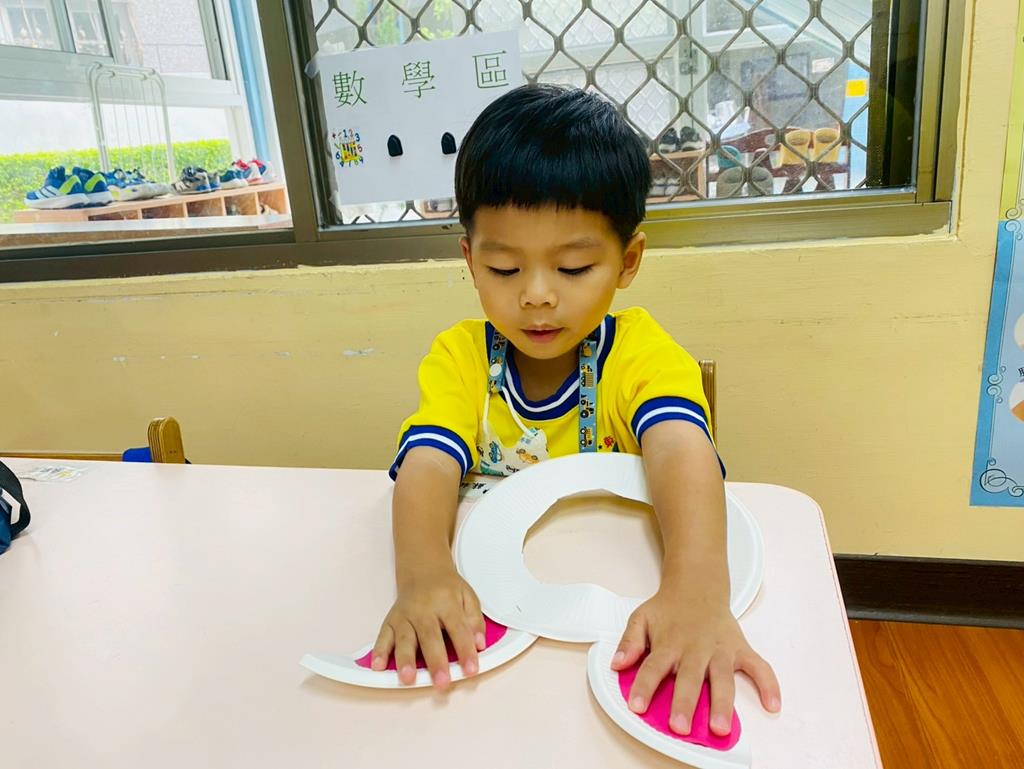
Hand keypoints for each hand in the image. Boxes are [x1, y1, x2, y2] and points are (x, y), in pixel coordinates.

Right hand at [371, 568, 485, 689]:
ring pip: (405, 638)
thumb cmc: (446, 589)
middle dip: (435, 661)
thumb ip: (475, 621)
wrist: (423, 569)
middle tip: (441, 682)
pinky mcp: (391, 620)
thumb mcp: (468, 597)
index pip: (458, 629)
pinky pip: (384, 636)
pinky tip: (378, 666)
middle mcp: (424, 609)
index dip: (466, 651)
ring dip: (405, 660)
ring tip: (407, 678)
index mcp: (446, 603)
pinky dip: (380, 651)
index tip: (471, 670)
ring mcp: (405, 615)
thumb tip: (479, 643)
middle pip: (430, 637)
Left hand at [611, 588, 780, 735]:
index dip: (644, 686)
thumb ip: (629, 642)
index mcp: (669, 643)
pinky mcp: (740, 649)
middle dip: (685, 702)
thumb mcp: (641, 619)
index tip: (636, 706)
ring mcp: (720, 650)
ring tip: (720, 727)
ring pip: (723, 678)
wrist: (697, 586)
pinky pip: (759, 667)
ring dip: (722, 703)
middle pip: (689, 678)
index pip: (653, 666)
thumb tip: (617, 663)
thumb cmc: (668, 609)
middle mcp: (695, 648)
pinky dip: (769, 685)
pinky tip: (773, 705)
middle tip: (680, 726)